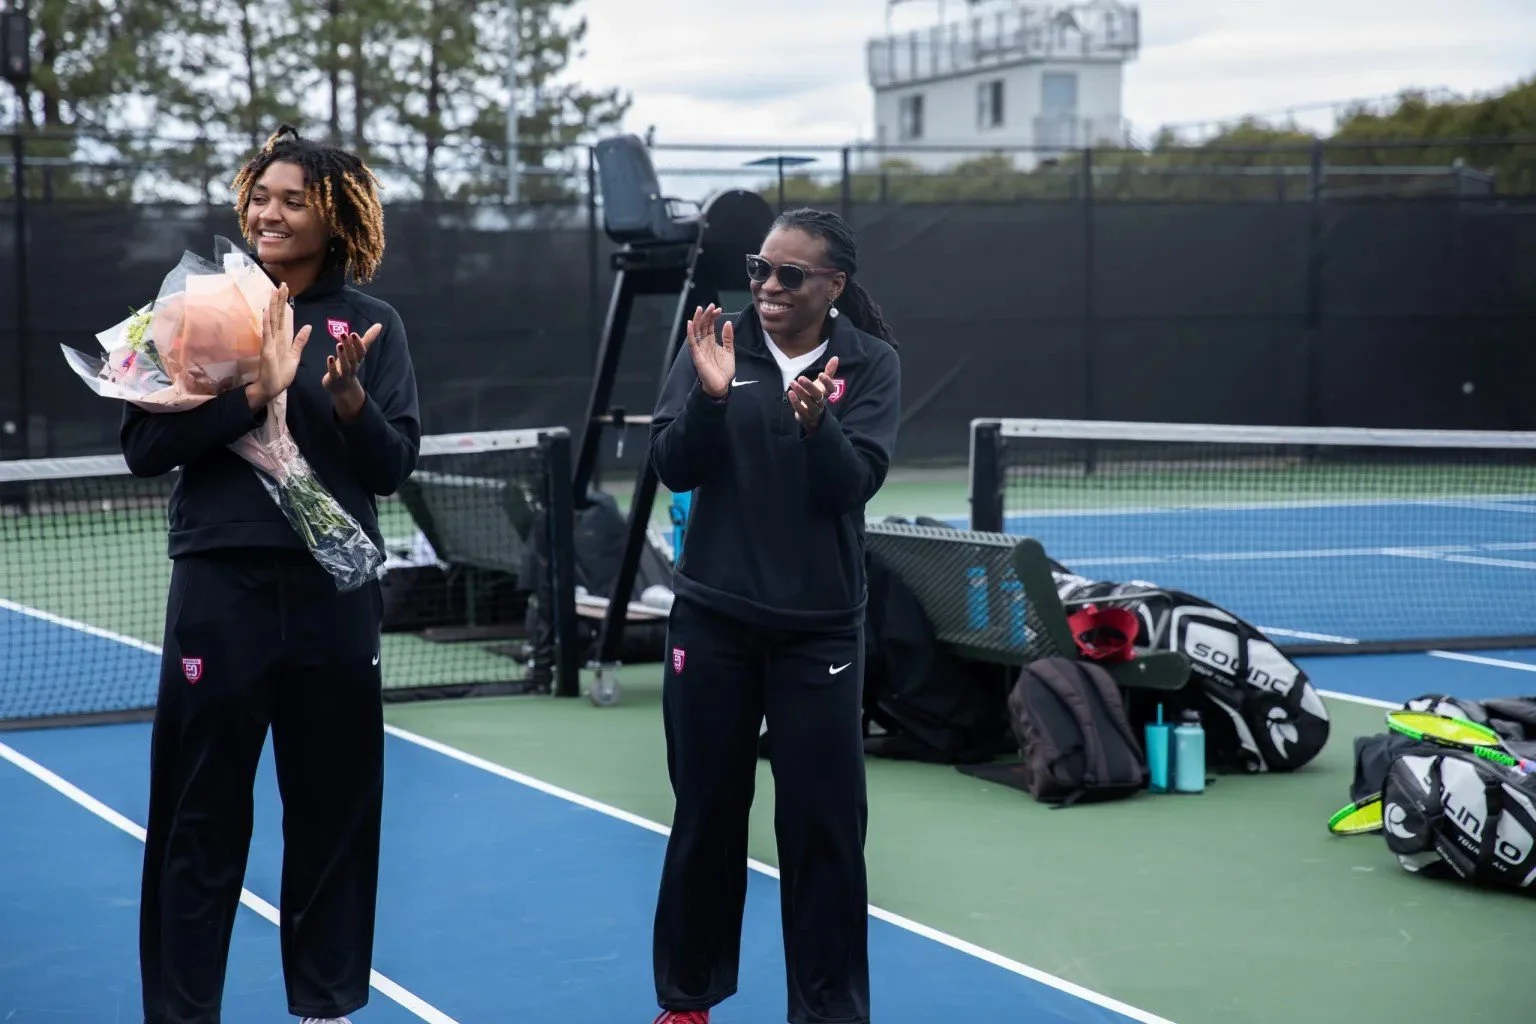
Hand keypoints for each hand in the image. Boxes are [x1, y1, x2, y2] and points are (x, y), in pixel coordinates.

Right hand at [248, 283, 311, 409]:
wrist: (272, 388)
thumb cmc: (281, 373)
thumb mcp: (295, 355)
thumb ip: (300, 341)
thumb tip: (308, 326)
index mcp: (281, 338)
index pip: (283, 316)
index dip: (284, 303)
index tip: (286, 289)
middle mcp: (273, 337)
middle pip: (277, 315)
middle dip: (279, 299)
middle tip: (282, 284)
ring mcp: (269, 342)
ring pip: (271, 320)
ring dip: (273, 306)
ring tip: (274, 291)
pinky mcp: (267, 350)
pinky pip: (266, 334)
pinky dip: (266, 323)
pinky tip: (266, 312)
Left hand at [323, 323, 379, 420]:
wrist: (343, 389)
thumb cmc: (350, 366)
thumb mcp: (358, 353)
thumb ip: (367, 339)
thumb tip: (379, 324)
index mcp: (358, 360)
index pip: (361, 352)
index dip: (358, 343)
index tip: (353, 333)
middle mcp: (352, 367)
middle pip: (353, 358)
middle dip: (349, 346)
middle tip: (344, 334)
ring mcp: (344, 375)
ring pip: (345, 366)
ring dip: (343, 355)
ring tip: (339, 344)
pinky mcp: (334, 380)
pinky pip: (334, 374)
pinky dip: (332, 367)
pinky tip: (330, 358)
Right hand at [686, 304, 733, 397]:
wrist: (721, 385)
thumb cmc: (724, 370)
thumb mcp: (729, 351)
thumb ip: (728, 337)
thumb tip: (727, 322)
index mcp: (711, 342)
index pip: (710, 325)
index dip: (713, 316)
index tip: (718, 309)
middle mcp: (704, 343)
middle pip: (703, 326)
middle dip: (706, 315)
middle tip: (711, 305)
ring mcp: (699, 348)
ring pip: (696, 331)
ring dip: (698, 319)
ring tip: (701, 309)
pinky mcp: (696, 355)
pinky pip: (692, 342)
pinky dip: (690, 332)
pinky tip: (691, 323)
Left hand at [788, 356, 838, 432]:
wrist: (813, 416)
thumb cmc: (818, 395)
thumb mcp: (823, 384)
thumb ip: (829, 371)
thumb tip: (836, 357)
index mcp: (827, 394)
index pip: (830, 389)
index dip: (827, 382)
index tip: (821, 374)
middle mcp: (821, 402)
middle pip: (817, 395)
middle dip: (809, 386)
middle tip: (800, 377)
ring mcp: (813, 410)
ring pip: (808, 402)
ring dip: (800, 392)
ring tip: (792, 382)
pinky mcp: (805, 416)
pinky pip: (800, 410)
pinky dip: (795, 402)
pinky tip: (790, 393)